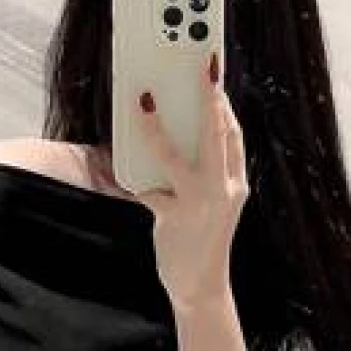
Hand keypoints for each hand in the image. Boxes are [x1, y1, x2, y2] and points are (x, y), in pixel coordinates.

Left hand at [134, 50, 248, 310]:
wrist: (201, 287)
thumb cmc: (202, 239)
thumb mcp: (212, 202)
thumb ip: (200, 171)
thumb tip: (170, 132)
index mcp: (235, 182)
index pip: (232, 133)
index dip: (222, 100)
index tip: (212, 69)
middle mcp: (224, 189)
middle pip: (215, 133)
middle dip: (207, 96)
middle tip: (197, 63)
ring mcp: (200, 203)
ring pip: (176, 156)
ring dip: (156, 127)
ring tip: (142, 100)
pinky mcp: (174, 217)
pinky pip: (147, 188)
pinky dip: (131, 173)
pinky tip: (115, 155)